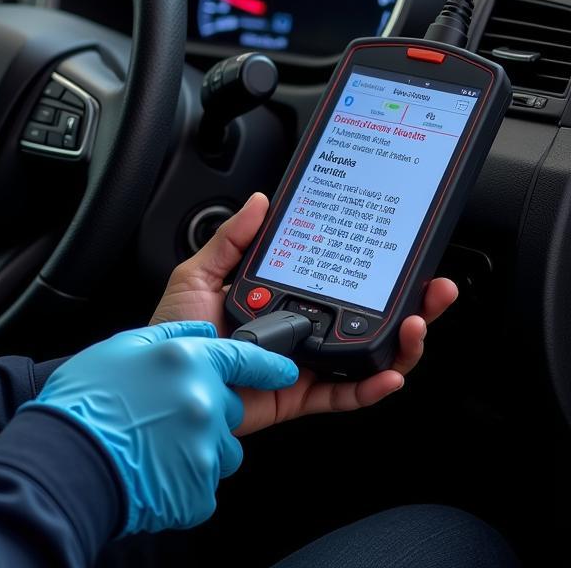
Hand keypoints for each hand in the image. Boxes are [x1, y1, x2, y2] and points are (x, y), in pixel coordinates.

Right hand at [24, 321, 297, 533]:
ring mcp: (204, 447)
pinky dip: (187, 477)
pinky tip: (157, 467)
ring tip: (158, 442)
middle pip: (230, 405)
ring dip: (200, 444)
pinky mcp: (200, 488)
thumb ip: (171, 334)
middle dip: (209, 407)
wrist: (67, 458)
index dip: (268, 364)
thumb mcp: (125, 344)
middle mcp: (204, 401)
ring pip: (222, 446)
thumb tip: (201, 332)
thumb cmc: (87, 400)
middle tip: (168, 412)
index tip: (285, 369)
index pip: (246, 356)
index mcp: (188, 360)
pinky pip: (206, 481)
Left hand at [149, 192, 458, 435]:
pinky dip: (372, 387)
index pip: (338, 282)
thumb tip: (261, 201)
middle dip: (408, 305)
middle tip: (434, 288)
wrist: (164, 381)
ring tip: (418, 322)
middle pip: (365, 318)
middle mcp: (299, 330)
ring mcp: (304, 364)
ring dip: (401, 342)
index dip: (372, 271)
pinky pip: (345, 394)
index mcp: (281, 298)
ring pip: (366, 355)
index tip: (398, 251)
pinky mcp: (300, 396)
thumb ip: (232, 239)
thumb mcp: (199, 273)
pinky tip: (391, 371)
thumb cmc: (176, 332)